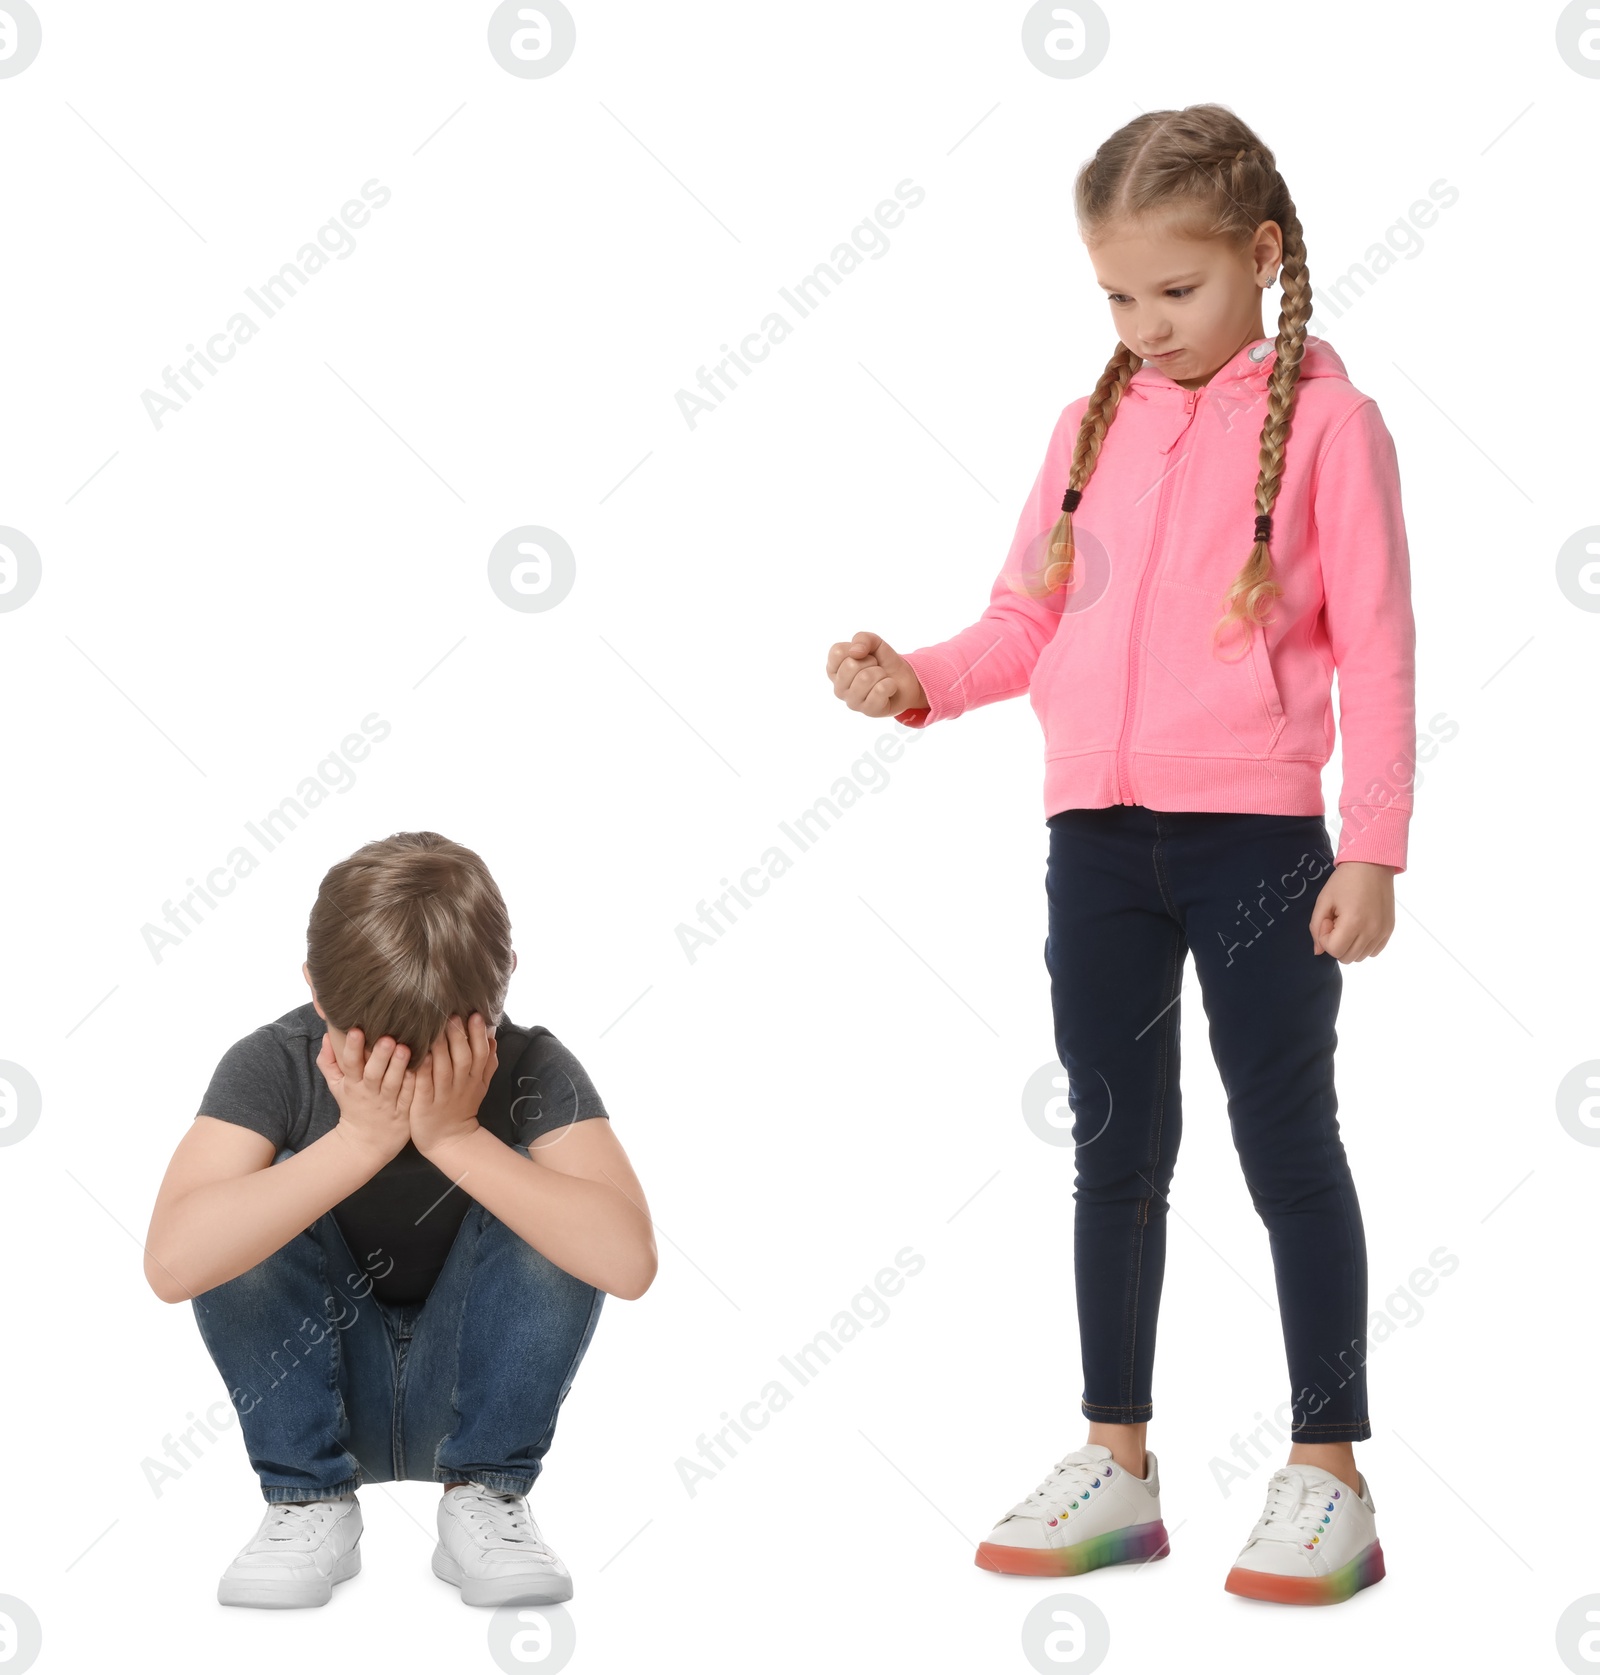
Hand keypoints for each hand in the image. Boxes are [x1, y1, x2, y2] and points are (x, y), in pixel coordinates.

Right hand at [317, 1028, 414, 1168]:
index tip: (356, 1030)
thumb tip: (326, 1035)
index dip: (352, 1048)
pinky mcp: (403, 1113)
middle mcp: (369, 1093)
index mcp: (352, 1085)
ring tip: (405, 1049)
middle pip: (373, 1074)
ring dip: (399, 1067)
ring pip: (393, 1084)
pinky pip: (409, 1097)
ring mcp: (387, 1104)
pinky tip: (423, 1067)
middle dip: (379, 1056)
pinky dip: (414, 1084)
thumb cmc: (353, 1106)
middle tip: (387, 1039)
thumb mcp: (336, 1086)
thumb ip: (329, 1062)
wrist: (364, 1144)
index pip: (350, 1064)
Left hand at [408, 1013, 498, 1163]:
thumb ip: (487, 1062)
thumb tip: (493, 1037)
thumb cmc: (461, 1105)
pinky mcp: (425, 1105)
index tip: (475, 1015)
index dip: (479, 1035)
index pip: (481, 1053)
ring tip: (434, 1029)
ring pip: (443, 1069)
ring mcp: (443, 1096)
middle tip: (452, 1015)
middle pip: (463, 1058)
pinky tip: (419, 1056)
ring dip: (440, 1049)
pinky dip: (423, 1071)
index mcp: (474, 1078)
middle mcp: (461, 1085)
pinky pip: (424, 1086)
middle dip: (458, 1036)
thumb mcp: (479, 1085)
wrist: (449, 1139)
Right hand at [826, 631, 927, 717]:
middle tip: (876, 669)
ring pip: (866, 677)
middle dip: (871, 662)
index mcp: (834, 670)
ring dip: (881, 674)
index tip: (864, 656)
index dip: (858, 649)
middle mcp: (839, 688)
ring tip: (881, 679)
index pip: (837, 652)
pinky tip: (888, 689)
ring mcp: (852, 702)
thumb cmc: (883, 662)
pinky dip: (890, 684)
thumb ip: (862, 638)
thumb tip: (854, 652)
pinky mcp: (868, 711)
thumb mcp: (874, 643)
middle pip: (851, 665)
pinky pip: (880, 690)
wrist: (904, 680)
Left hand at [1309, 862, 1395, 960]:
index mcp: (1354, 922)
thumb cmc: (1344, 881)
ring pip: (1360, 957)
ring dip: (1350, 945)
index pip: (1333, 950)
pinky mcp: (1389, 930)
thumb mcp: (1324, 900)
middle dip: (1336, 943)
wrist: (1372, 865)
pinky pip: (1373, 951)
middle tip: (1338, 921)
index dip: (1325, 937)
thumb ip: (1316, 927)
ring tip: (1349, 923)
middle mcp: (1371, 931)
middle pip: (1347, 958)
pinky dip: (1364, 945)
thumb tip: (1318, 951)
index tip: (1329, 920)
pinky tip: (1360, 927)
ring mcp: (1383, 932)